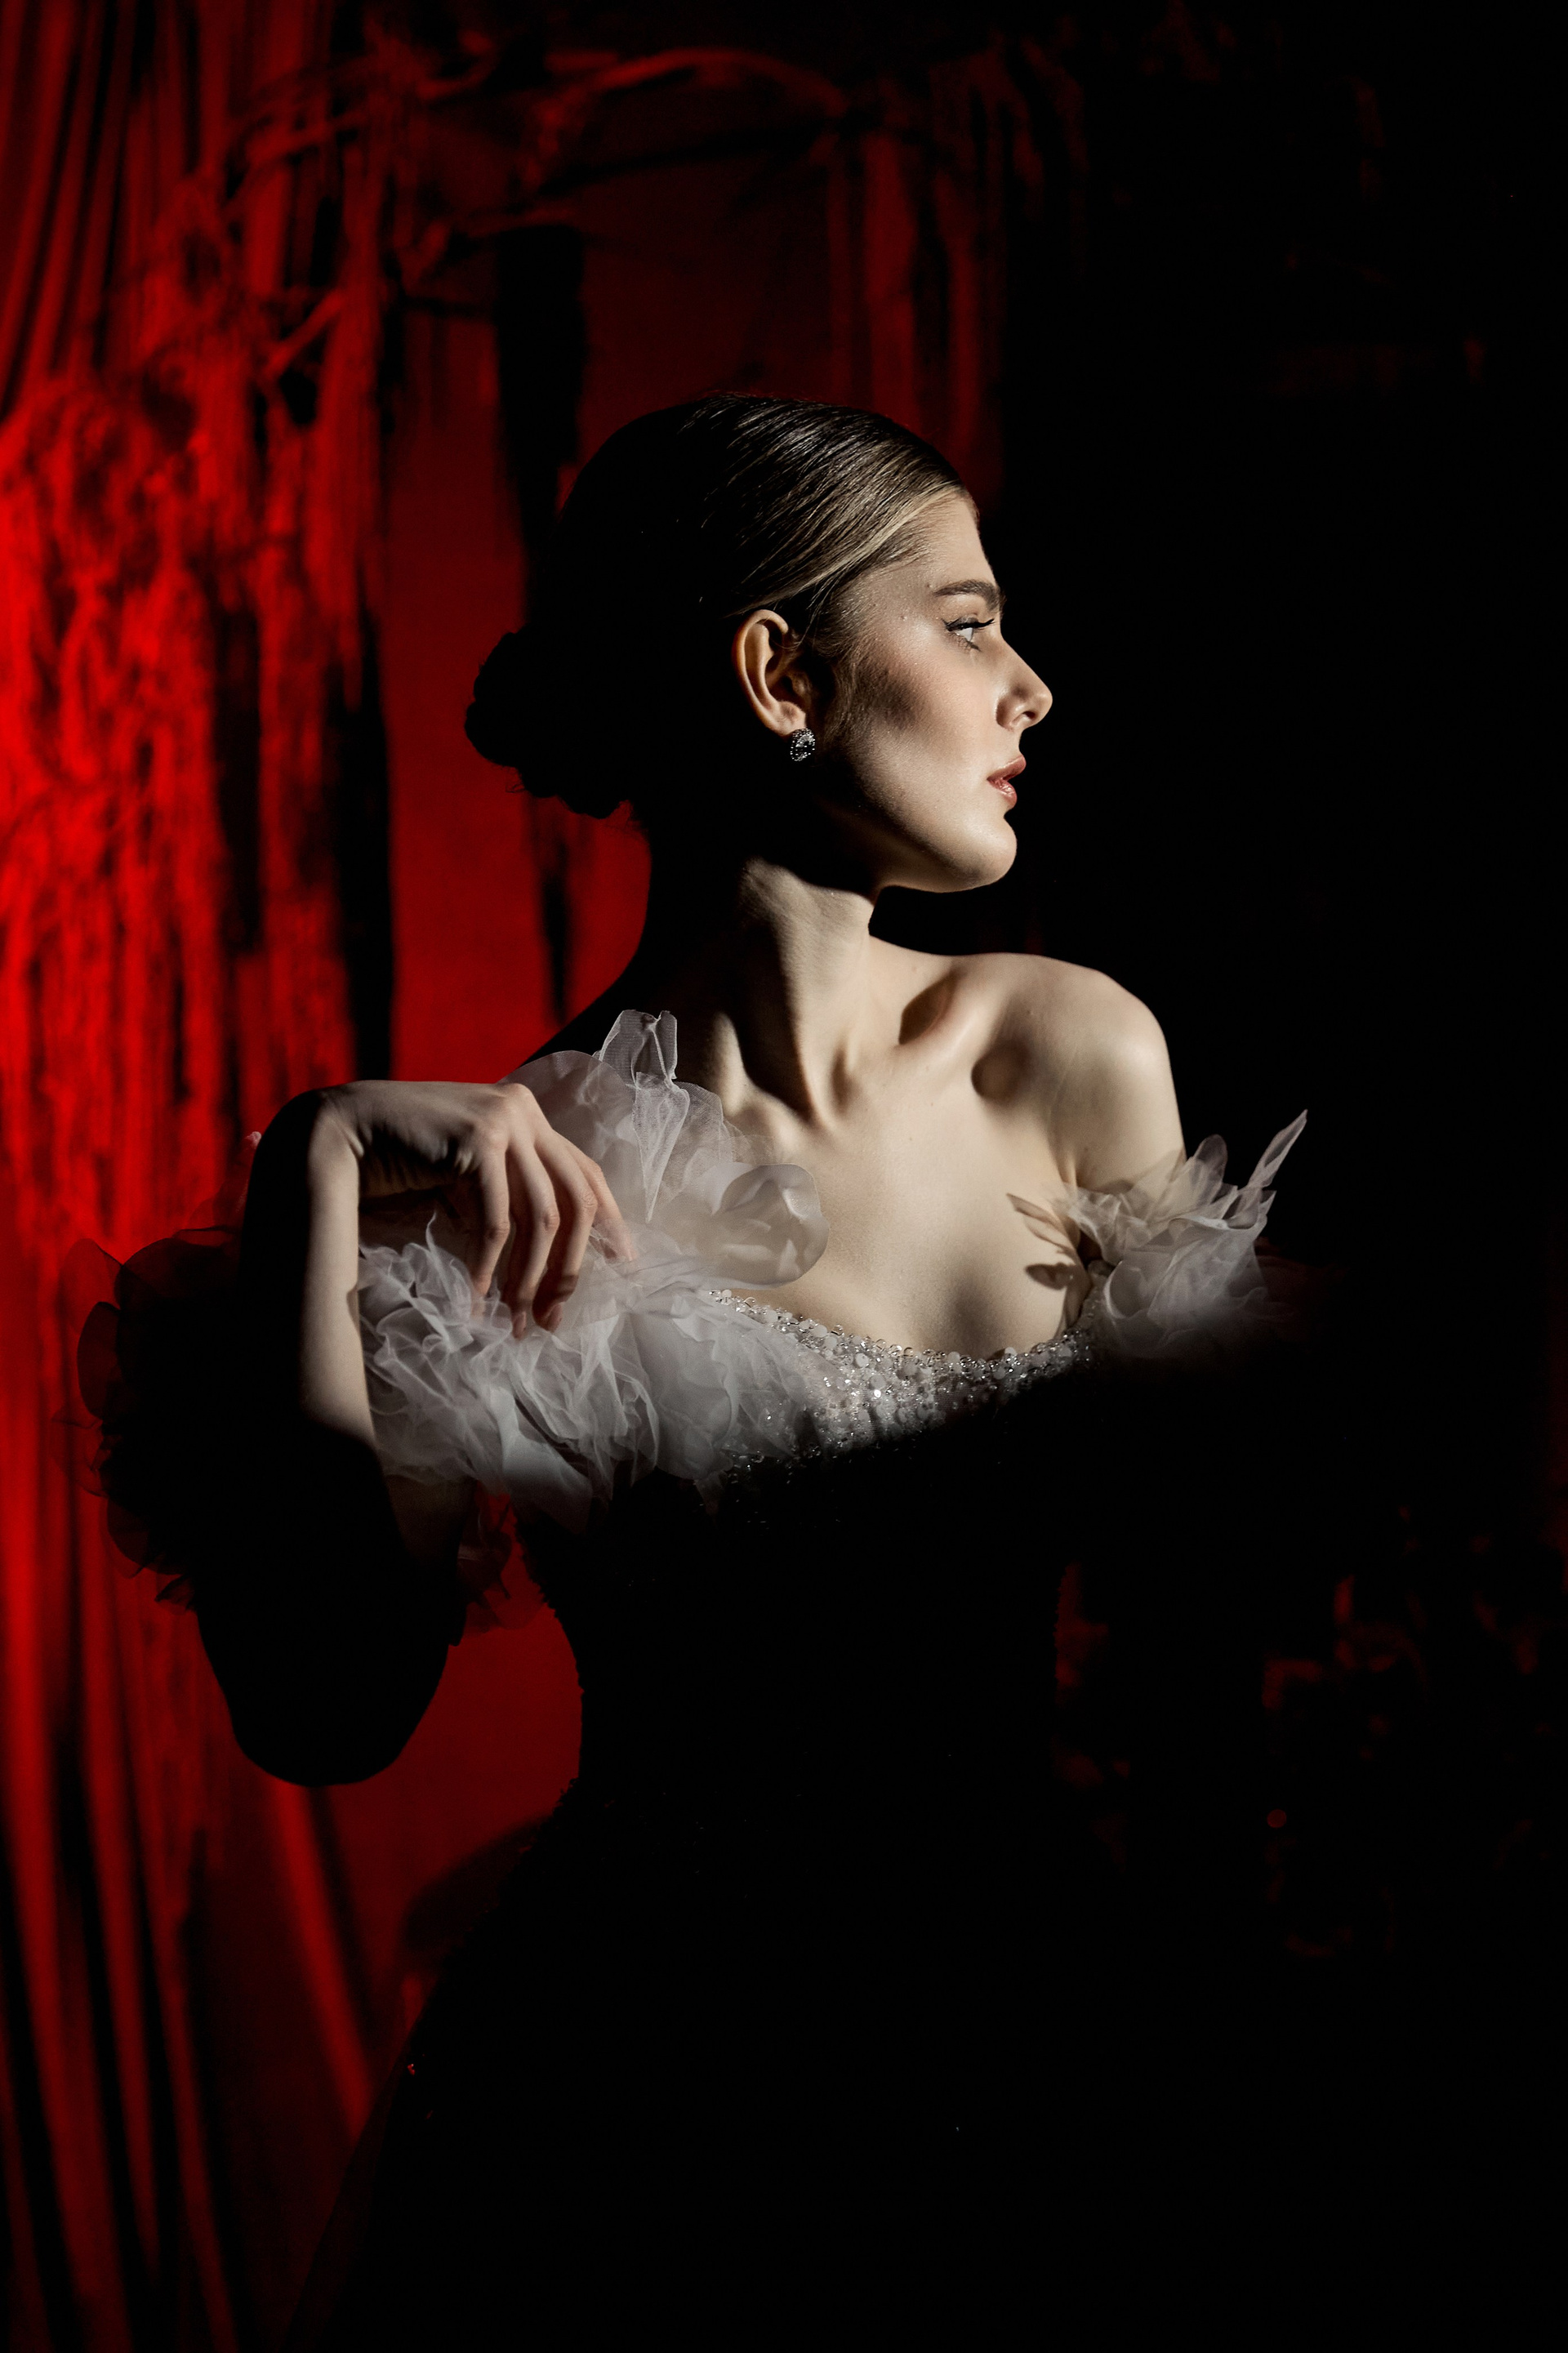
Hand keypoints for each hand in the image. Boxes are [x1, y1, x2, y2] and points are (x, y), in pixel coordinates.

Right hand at [317, 1080, 631, 1335]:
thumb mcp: (469, 1172)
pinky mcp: (476, 1141)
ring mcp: (503, 1122)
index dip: (608, 1224)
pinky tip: (473, 1299)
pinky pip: (496, 1220)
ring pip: (541, 1217)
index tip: (620, 1269)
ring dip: (528, 1279)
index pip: (585, 1174)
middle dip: (568, 1269)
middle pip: (575, 1201)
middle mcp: (524, 1113)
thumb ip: (507, 1192)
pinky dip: (487, 1266)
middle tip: (552, 1320)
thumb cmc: (401, 1160)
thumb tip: (546, 1260)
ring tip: (514, 1322)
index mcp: (529, 1116)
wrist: (339, 1134)